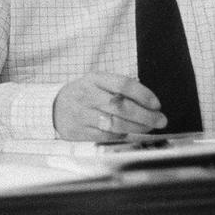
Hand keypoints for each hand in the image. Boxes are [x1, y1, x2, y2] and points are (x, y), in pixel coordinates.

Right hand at [52, 72, 166, 139]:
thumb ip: (118, 88)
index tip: (157, 104)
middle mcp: (87, 95)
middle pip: (121, 106)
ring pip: (114, 123)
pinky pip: (105, 136)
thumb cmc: (83, 95)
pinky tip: (128, 132)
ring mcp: (82, 114)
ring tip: (148, 128)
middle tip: (160, 120)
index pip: (123, 84)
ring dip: (136, 127)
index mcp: (94, 79)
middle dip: (145, 115)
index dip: (143, 94)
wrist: (53, 107)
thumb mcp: (96, 83)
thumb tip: (148, 101)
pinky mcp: (79, 131)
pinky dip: (121, 135)